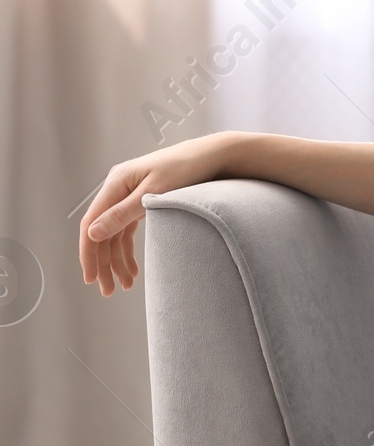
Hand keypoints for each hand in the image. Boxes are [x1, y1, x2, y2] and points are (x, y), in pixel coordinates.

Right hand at [79, 135, 234, 295]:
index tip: (91, 278)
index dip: (89, 253)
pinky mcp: (141, 201)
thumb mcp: (155, 192)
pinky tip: (132, 269)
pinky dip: (128, 249)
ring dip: (117, 259)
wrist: (211, 155)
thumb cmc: (186, 168)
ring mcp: (129, 195)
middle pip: (101, 231)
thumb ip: (123, 213)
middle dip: (103, 262)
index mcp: (116, 183)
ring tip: (125, 285)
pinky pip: (127, 230)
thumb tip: (93, 233)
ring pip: (114, 233)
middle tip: (108, 290)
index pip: (91, 223)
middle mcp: (118, 188)